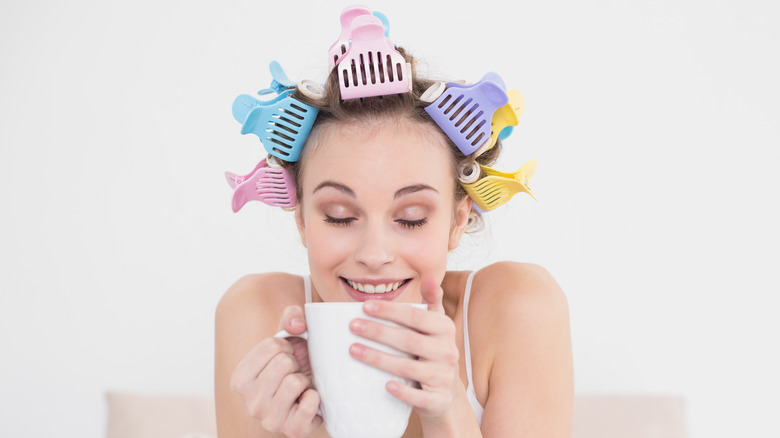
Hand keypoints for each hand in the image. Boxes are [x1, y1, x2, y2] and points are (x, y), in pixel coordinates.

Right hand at [230, 305, 322, 437]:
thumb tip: (297, 325)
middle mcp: (250, 403)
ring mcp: (269, 420)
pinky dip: (316, 397)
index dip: (286, 347)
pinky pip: (310, 402)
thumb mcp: (289, 338)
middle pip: (283, 363)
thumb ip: (291, 318)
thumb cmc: (295, 367)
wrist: (309, 396)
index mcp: (240, 379)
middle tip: (294, 374)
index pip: (272, 346)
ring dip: (304, 380)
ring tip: (300, 387)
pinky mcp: (292, 430)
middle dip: (295, 364)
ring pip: (294, 382)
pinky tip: (308, 400)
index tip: (285, 358)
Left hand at [348, 274, 460, 419]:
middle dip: (378, 332)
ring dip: (379, 359)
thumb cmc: (433, 352)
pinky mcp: (438, 400)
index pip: (416, 316)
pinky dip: (403, 391)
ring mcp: (443, 377)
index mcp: (445, 329)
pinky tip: (385, 385)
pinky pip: (419, 396)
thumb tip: (428, 275)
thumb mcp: (436, 326)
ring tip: (353, 350)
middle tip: (352, 326)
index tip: (365, 306)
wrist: (446, 394)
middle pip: (408, 340)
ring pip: (408, 367)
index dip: (391, 311)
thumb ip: (431, 301)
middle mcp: (447, 352)